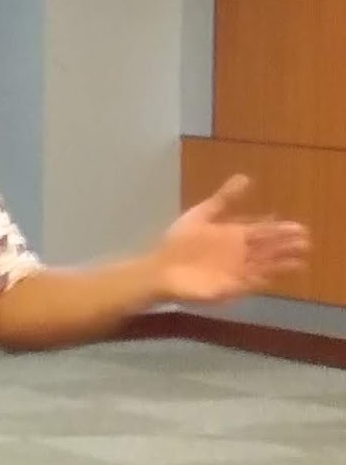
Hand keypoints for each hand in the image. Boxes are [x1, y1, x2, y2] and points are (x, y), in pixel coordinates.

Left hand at [153, 176, 309, 303]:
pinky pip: (248, 284)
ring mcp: (235, 271)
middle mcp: (238, 253)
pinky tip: (272, 276)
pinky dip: (260, 280)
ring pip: (264, 266)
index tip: (297, 226)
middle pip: (267, 248)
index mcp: (233, 235)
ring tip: (301, 260)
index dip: (278, 228)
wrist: (159, 269)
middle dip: (285, 244)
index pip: (261, 230)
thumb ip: (222, 199)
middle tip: (305, 239)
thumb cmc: (177, 243)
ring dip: (281, 263)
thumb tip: (245, 177)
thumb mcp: (201, 216)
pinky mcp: (229, 288)